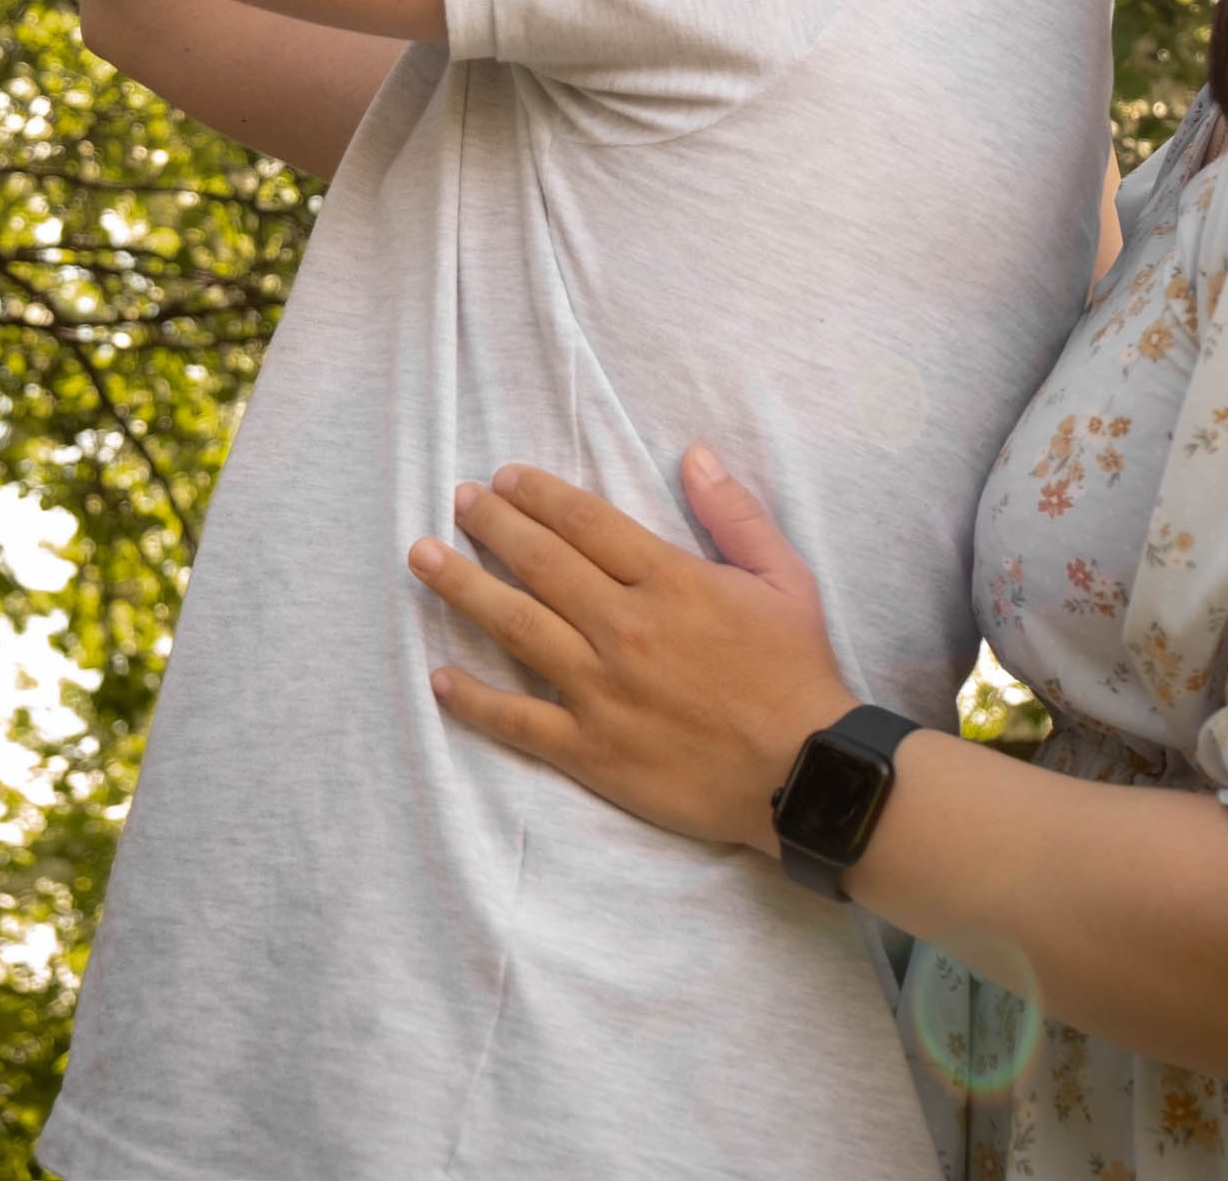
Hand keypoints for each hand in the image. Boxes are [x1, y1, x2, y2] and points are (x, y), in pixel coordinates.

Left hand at [407, 448, 853, 854]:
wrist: (805, 773)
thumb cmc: (797, 671)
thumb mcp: (784, 577)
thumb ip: (735, 513)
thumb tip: (694, 454)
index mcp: (670, 581)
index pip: (587, 524)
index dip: (541, 495)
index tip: (505, 477)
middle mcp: (626, 628)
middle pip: (542, 564)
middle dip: (492, 525)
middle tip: (457, 500)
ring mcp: (603, 691)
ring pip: (518, 628)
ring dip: (464, 589)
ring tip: (423, 558)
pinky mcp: (593, 751)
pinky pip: (520, 722)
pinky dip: (476, 700)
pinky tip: (440, 678)